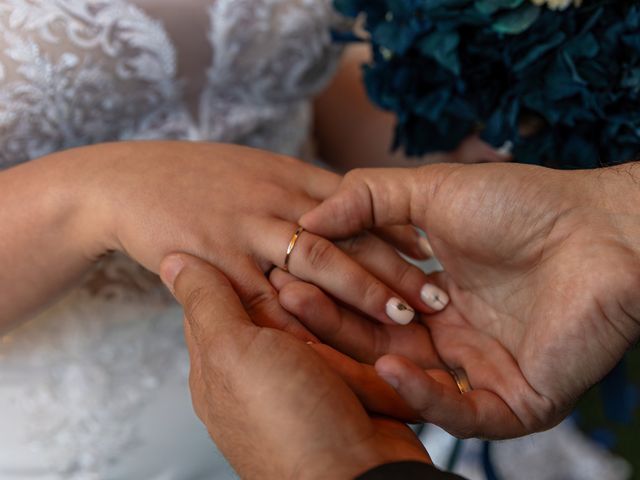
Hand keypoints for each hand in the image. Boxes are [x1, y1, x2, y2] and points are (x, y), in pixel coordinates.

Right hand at [75, 141, 438, 337]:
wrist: (125, 182)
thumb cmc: (194, 177)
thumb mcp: (254, 170)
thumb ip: (300, 191)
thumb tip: (343, 216)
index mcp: (289, 176)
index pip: (357, 202)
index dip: (396, 229)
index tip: (432, 252)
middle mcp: (275, 201)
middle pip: (347, 234)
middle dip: (394, 266)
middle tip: (436, 296)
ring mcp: (246, 230)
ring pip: (316, 264)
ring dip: (362, 293)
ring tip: (401, 319)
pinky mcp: (215, 262)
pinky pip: (264, 298)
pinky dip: (300, 321)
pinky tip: (333, 343)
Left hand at [159, 253, 430, 479]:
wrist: (358, 479)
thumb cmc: (288, 423)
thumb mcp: (232, 351)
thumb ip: (206, 302)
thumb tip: (172, 260)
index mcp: (220, 370)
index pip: (221, 302)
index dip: (243, 273)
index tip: (266, 260)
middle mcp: (261, 377)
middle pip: (276, 311)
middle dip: (297, 298)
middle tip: (309, 296)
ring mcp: (307, 385)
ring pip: (321, 327)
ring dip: (334, 319)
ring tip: (343, 321)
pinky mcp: (348, 391)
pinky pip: (354, 351)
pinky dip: (362, 345)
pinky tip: (370, 342)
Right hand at [299, 162, 639, 437]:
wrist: (602, 226)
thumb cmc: (524, 205)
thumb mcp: (432, 190)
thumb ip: (371, 198)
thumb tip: (310, 217)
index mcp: (436, 295)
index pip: (369, 303)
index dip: (331, 290)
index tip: (290, 272)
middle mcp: (455, 335)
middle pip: (381, 341)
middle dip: (334, 322)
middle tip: (290, 299)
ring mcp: (485, 369)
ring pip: (413, 380)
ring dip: (366, 358)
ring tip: (320, 327)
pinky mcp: (518, 400)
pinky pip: (463, 412)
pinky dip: (426, 394)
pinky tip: (392, 366)